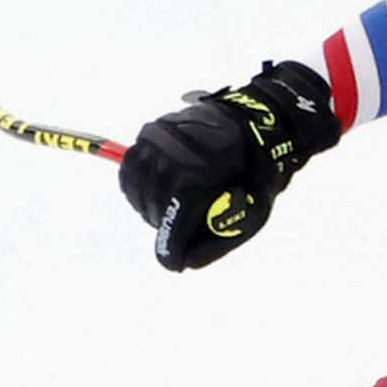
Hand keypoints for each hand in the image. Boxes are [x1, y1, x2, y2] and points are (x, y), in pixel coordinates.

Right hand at [119, 60, 339, 270]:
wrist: (253, 123)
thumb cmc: (255, 172)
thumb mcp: (250, 213)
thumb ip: (216, 242)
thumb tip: (182, 262)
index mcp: (200, 173)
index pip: (174, 218)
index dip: (171, 245)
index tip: (171, 261)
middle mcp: (174, 154)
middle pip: (154, 206)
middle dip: (164, 225)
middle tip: (177, 231)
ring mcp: (159, 139)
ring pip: (139, 189)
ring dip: (150, 207)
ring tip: (168, 210)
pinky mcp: (149, 132)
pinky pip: (131, 170)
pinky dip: (139, 187)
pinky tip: (156, 192)